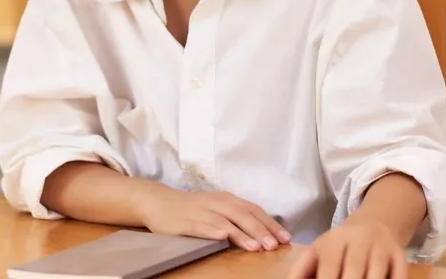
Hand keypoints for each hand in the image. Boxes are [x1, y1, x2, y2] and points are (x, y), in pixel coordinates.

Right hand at [135, 187, 290, 251]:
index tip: (285, 238)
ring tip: (255, 247)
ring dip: (241, 234)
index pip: (254, 210)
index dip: (270, 224)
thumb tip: (265, 233)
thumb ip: (238, 218)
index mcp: (227, 199)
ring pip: (224, 221)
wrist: (159, 202)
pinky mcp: (184, 221)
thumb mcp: (218, 209)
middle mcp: (216, 202)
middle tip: (274, 245)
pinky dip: (211, 231)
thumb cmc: (193, 208)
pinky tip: (221, 238)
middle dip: (260, 230)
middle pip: (242, 215)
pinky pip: (200, 226)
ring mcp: (200, 211)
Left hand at [287, 222, 406, 278]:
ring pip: (377, 275)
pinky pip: (400, 274)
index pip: (330, 266)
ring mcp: (382, 247)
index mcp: (336, 240)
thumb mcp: (319, 249)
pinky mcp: (400, 255)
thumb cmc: (341, 246)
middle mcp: (361, 240)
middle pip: (355, 272)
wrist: (375, 222)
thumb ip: (302, 268)